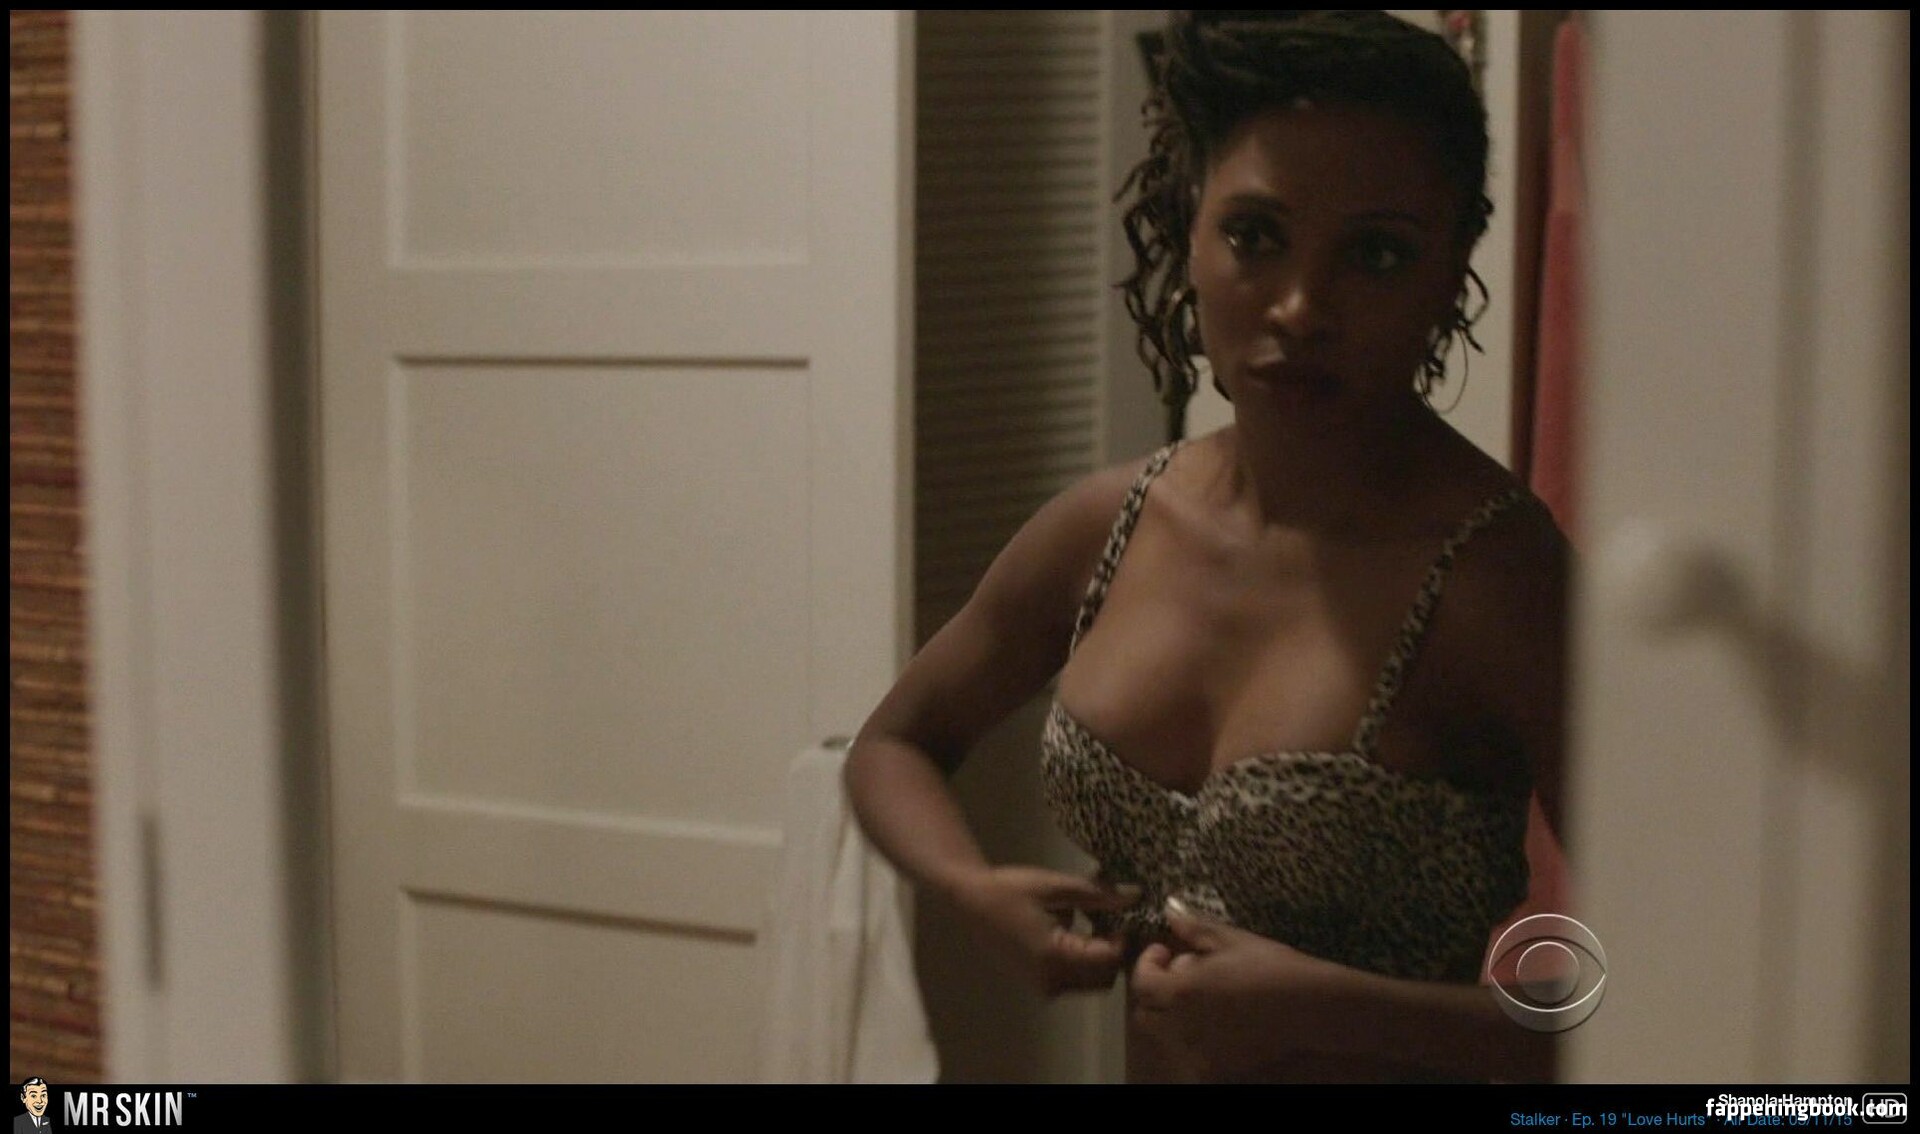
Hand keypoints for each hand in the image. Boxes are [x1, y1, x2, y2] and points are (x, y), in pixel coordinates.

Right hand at [949, 866, 1139, 995]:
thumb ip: (1098, 894)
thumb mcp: (1057, 887)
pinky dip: (1084, 961)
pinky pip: (1074, 980)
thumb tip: (1136, 895)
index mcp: (1056, 957)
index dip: (1124, 938)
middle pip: (1104, 978)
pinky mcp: (1039, 984)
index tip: (1124, 913)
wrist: (971, 901)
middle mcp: (1051, 981)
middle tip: (1112, 918)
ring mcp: (1044, 987)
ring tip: (1093, 922)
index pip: (1109, 959)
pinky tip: (1076, 932)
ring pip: (1091, 982)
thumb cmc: (1011, 889)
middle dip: (1114, 950)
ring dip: (1100, 957)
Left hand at [1129, 897, 1335, 1080]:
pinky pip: (1192, 1051)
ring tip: (1205, 995)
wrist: (1309, 1007)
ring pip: (1168, 1034)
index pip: (1141, 983)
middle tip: (1182, 973)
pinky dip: (1194, 1034)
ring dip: (1174, 1013)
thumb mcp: (1232, 940)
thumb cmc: (1271, 967)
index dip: (1148, 963)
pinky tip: (1220, 1018)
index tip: (1164, 950)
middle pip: (1147, 1014)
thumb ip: (1195, 928)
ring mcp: (1200, 1051)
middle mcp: (1183, 1027)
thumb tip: (1170, 912)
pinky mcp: (1219, 1066)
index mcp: (1181, 992)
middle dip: (1157, 992)